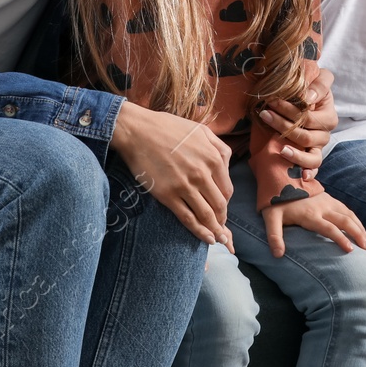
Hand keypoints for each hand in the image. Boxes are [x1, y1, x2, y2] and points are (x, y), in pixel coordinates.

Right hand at [111, 101, 234, 248]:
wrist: (138, 131)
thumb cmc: (168, 128)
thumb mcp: (201, 130)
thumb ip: (219, 147)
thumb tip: (227, 165)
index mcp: (214, 158)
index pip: (227, 190)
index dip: (226, 203)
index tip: (222, 210)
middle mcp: (203, 174)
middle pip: (219, 205)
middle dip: (222, 220)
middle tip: (222, 229)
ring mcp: (185, 186)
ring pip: (206, 214)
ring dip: (215, 230)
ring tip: (218, 239)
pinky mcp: (168, 195)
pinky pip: (188, 218)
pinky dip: (199, 231)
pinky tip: (206, 238)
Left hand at [257, 67, 336, 179]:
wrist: (311, 99)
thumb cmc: (313, 89)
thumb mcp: (322, 79)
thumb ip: (320, 85)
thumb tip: (307, 99)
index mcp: (328, 116)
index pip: (308, 117)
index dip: (289, 110)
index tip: (271, 101)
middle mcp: (325, 134)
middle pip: (305, 136)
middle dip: (282, 126)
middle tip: (265, 114)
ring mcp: (319, 148)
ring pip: (312, 157)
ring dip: (295, 154)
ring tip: (280, 150)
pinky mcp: (313, 157)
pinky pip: (314, 168)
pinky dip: (310, 173)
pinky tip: (303, 177)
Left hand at [261, 189, 365, 256]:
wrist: (280, 176)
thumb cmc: (275, 200)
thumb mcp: (270, 218)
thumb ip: (274, 236)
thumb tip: (278, 255)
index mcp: (310, 214)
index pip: (329, 228)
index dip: (341, 239)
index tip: (351, 250)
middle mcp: (322, 207)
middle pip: (345, 221)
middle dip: (357, 234)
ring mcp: (327, 201)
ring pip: (349, 214)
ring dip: (359, 227)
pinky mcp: (328, 198)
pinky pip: (346, 209)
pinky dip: (355, 219)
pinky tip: (359, 227)